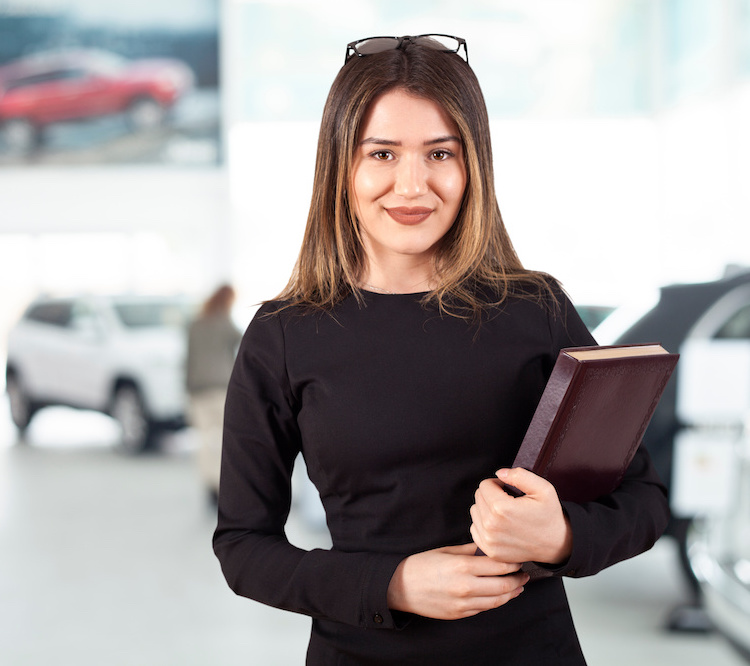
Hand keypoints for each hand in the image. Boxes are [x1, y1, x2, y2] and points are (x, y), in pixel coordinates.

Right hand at [386, 543, 528, 619]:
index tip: (518, 557)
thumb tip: (488, 548)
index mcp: (463, 566)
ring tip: (518, 585)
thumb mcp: (446, 550)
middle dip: (518, 578)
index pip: (499, 565)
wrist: (400, 587)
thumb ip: (470, 550)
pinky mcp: (460, 614)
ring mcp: (464, 603)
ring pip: (498, 600)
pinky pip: (485, 608)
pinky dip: (496, 601)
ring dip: (512, 592)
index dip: (513, 562)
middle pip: (504, 585)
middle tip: (524, 573)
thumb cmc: (422, 565)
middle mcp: (466, 586)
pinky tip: (501, 594)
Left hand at [470, 468, 571, 565]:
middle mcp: (491, 526)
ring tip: (505, 513)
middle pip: (478, 497)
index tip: (508, 489)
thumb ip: (519, 475)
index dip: (497, 483)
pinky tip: (500, 525)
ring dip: (486, 509)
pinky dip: (484, 524)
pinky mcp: (489, 550)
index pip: (484, 485)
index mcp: (502, 508)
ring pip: (475, 511)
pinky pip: (475, 528)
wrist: (556, 544)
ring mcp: (489, 540)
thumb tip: (499, 473)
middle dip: (491, 495)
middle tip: (509, 501)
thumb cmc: (549, 516)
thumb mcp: (543, 489)